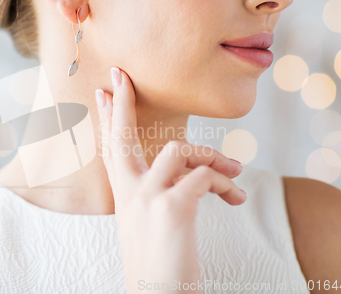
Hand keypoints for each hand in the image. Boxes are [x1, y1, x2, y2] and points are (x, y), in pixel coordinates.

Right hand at [94, 67, 246, 293]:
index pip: (111, 147)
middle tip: (121, 77)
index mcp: (124, 195)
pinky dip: (227, 184)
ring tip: (235, 172)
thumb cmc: (160, 262)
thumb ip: (159, 190)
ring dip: (213, 157)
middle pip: (121, 135)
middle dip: (122, 103)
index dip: (108, 116)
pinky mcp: (171, 207)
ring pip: (179, 150)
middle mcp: (129, 192)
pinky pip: (205, 176)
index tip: (104, 90)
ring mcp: (147, 197)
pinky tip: (236, 198)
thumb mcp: (150, 222)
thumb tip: (184, 168)